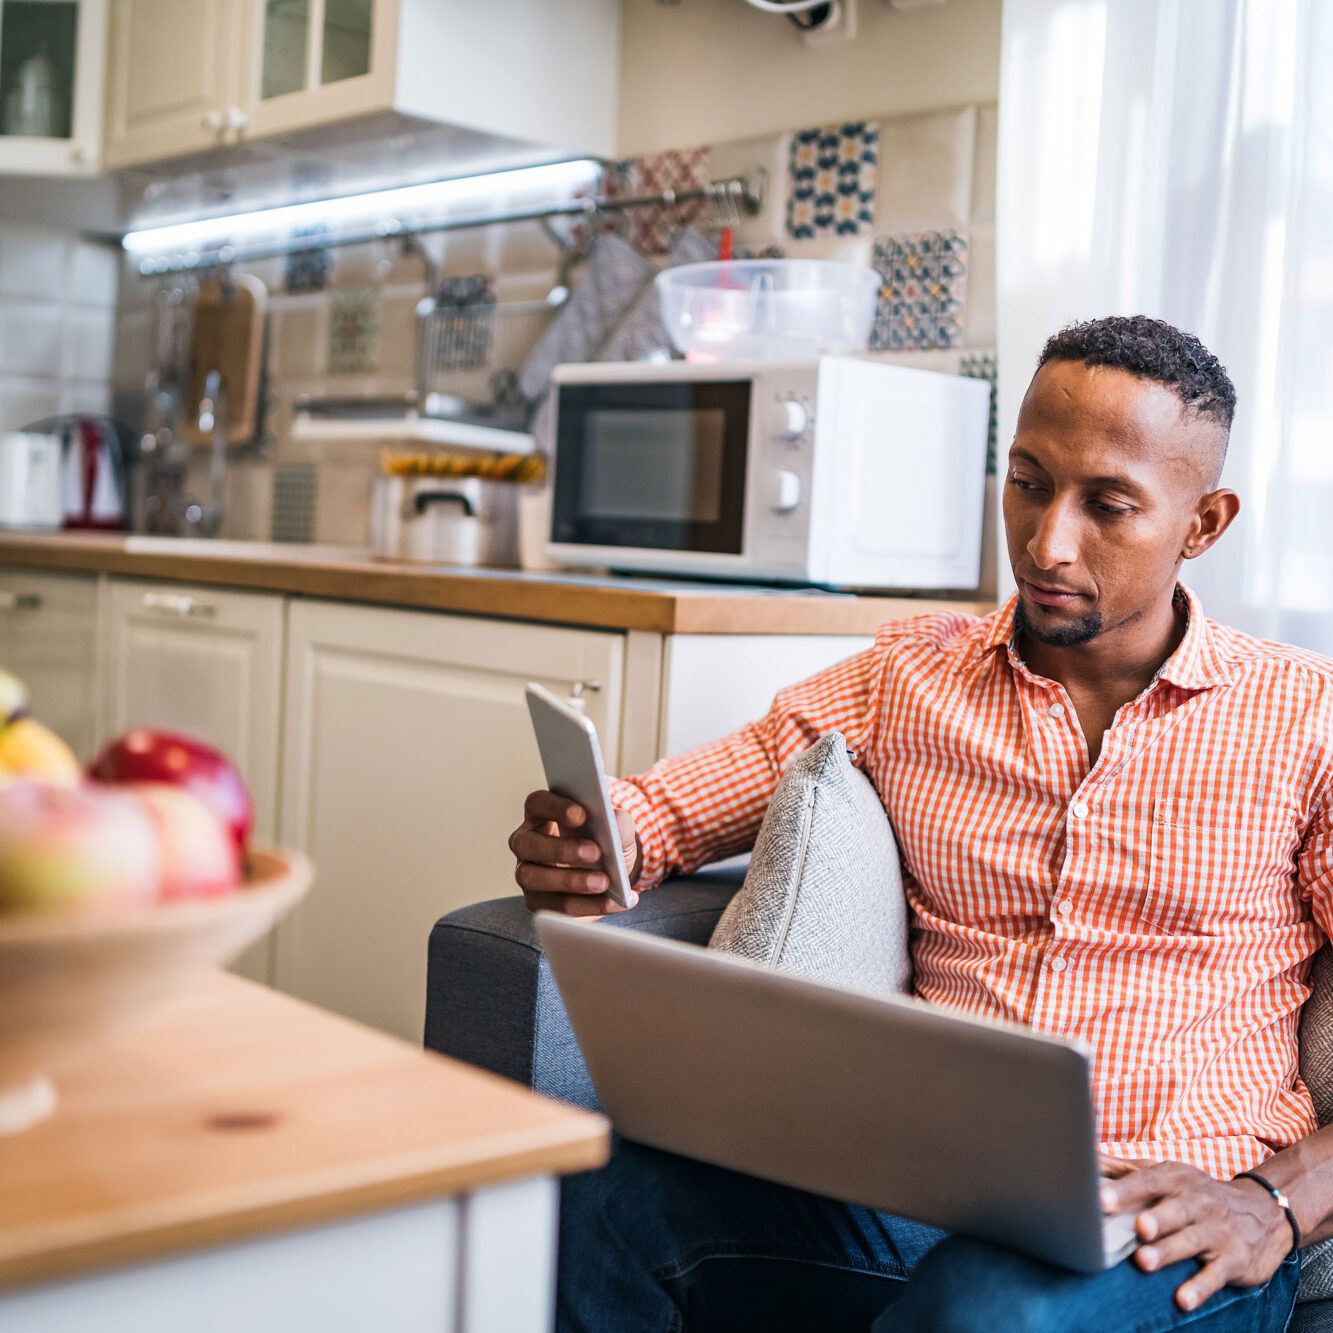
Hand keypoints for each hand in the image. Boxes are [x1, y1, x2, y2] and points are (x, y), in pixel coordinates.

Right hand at [510, 790, 640, 916]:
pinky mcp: (537, 902)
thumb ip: (618, 822)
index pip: (537, 803)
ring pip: (532, 878)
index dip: (555, 807)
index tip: (582, 815)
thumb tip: (615, 822)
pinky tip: (616, 902)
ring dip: (571, 881)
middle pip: (526, 843)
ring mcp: (527, 873)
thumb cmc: (606, 845)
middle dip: (560, 848)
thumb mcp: (618, 831)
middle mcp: (527, 843)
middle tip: (595, 852)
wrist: (612, 878)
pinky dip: (588, 906)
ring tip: (604, 882)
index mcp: (542, 815)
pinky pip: (555, 907)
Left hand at [1097, 1154, 1294, 1311]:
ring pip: (1190, 1242)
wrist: (1262, 1212)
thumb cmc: (1196, 1193)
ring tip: (1144, 1262)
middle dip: (1155, 1218)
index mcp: (1175, 1178)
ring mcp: (1217, 1231)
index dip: (1126, 1190)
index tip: (1101, 1200)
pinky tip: (1183, 1299)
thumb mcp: (1166, 1174)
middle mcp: (1197, 1202)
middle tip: (1136, 1227)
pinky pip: (1215, 1275)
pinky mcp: (1233, 1261)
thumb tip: (1082, 1158)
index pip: (1148, 1181)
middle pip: (1173, 1210)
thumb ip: (1124, 1170)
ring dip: (1168, 1252)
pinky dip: (1199, 1287)